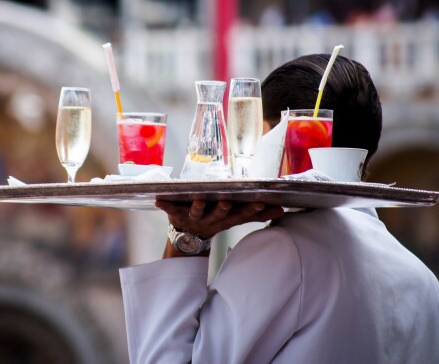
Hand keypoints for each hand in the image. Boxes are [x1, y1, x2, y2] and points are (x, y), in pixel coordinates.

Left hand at [155, 197, 283, 240]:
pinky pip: (170, 210)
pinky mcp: (176, 215)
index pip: (241, 215)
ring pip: (197, 211)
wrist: (187, 238)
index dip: (250, 210)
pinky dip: (164, 205)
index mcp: (225, 219)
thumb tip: (281, 210)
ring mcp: (193, 217)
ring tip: (198, 199)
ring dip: (198, 206)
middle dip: (223, 208)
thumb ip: (256, 214)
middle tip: (227, 201)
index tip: (260, 203)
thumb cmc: (215, 220)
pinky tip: (158, 199)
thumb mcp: (235, 218)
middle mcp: (211, 219)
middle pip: (219, 214)